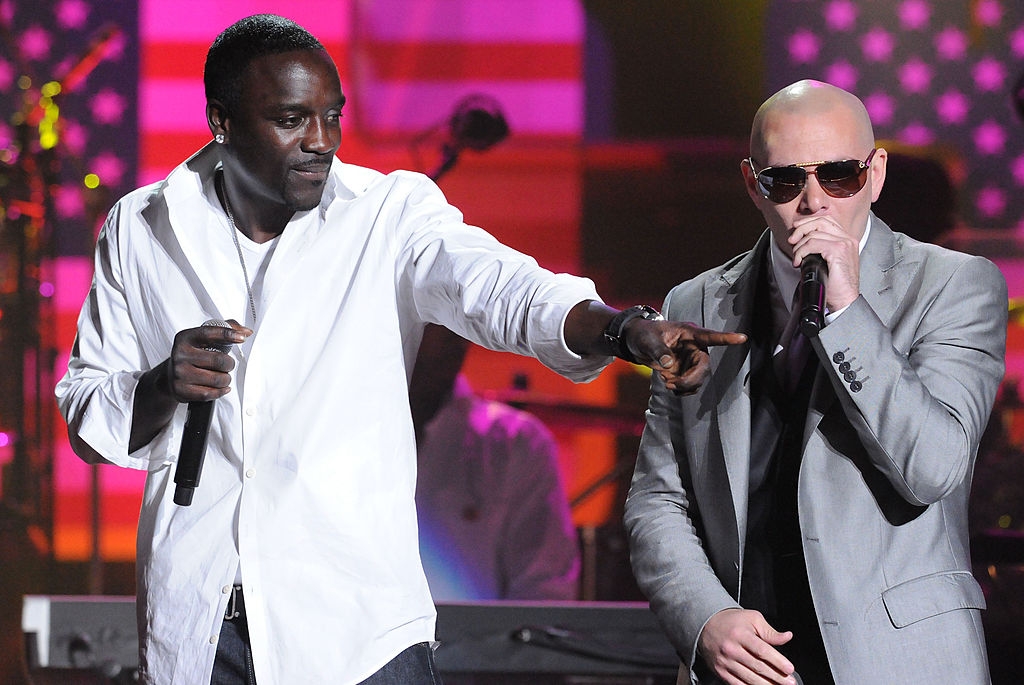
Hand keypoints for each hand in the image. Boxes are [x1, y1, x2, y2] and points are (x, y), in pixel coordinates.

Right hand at [166, 320, 250, 402]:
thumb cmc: (193, 355)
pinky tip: (220, 388)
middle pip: (219, 360)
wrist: (171, 375)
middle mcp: (180, 354)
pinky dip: (220, 392)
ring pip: (217, 379)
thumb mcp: (204, 338)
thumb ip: (226, 328)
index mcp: (185, 338)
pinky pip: (209, 394)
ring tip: (222, 376)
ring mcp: (179, 373)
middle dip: (229, 364)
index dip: (228, 335)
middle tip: (227, 365)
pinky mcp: (181, 390)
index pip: (209, 333)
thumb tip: (246, 332)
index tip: (242, 338)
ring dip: (226, 379)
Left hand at [625, 319, 746, 394]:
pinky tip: (668, 384)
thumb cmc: (644, 334)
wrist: (636, 342)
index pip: (710, 336)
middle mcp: (694, 347)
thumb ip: (658, 350)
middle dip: (691, 380)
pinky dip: (680, 390)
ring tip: (666, 382)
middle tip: (672, 384)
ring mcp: (690, 361)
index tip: (742, 338)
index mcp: (689, 333)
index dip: (726, 338)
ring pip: (698, 379)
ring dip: (684, 386)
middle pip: (703, 366)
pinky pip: (690, 385)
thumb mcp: (648, 340)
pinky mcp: (685, 371)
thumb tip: (668, 364)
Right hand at [699, 608, 795, 684]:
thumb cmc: (732, 621)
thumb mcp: (752, 619)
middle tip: (790, 682)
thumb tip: (787, 637)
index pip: (762, 651)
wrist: (706, 625)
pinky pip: (737, 684)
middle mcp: (731, 649)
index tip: (789, 668)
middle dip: (776, 676)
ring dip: (766, 684)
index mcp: (740, 634)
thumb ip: (770, 631)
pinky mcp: (720, 671)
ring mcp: (725, 662)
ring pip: (749, 678)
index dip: (777, 661)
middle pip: (757, 667)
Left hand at [789, 215, 859, 311]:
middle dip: (801, 229)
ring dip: (799, 246)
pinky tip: (799, 261)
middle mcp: (847, 239)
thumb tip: (800, 241)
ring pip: (813, 234)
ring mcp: (844, 243)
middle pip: (820, 221)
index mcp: (846, 239)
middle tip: (791, 241)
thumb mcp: (827, 262)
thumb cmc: (835, 285)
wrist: (844, 300)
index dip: (808, 222)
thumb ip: (820, 249)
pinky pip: (813, 244)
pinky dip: (801, 252)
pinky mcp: (838, 251)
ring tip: (796, 257)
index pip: (826, 220)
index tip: (795, 230)